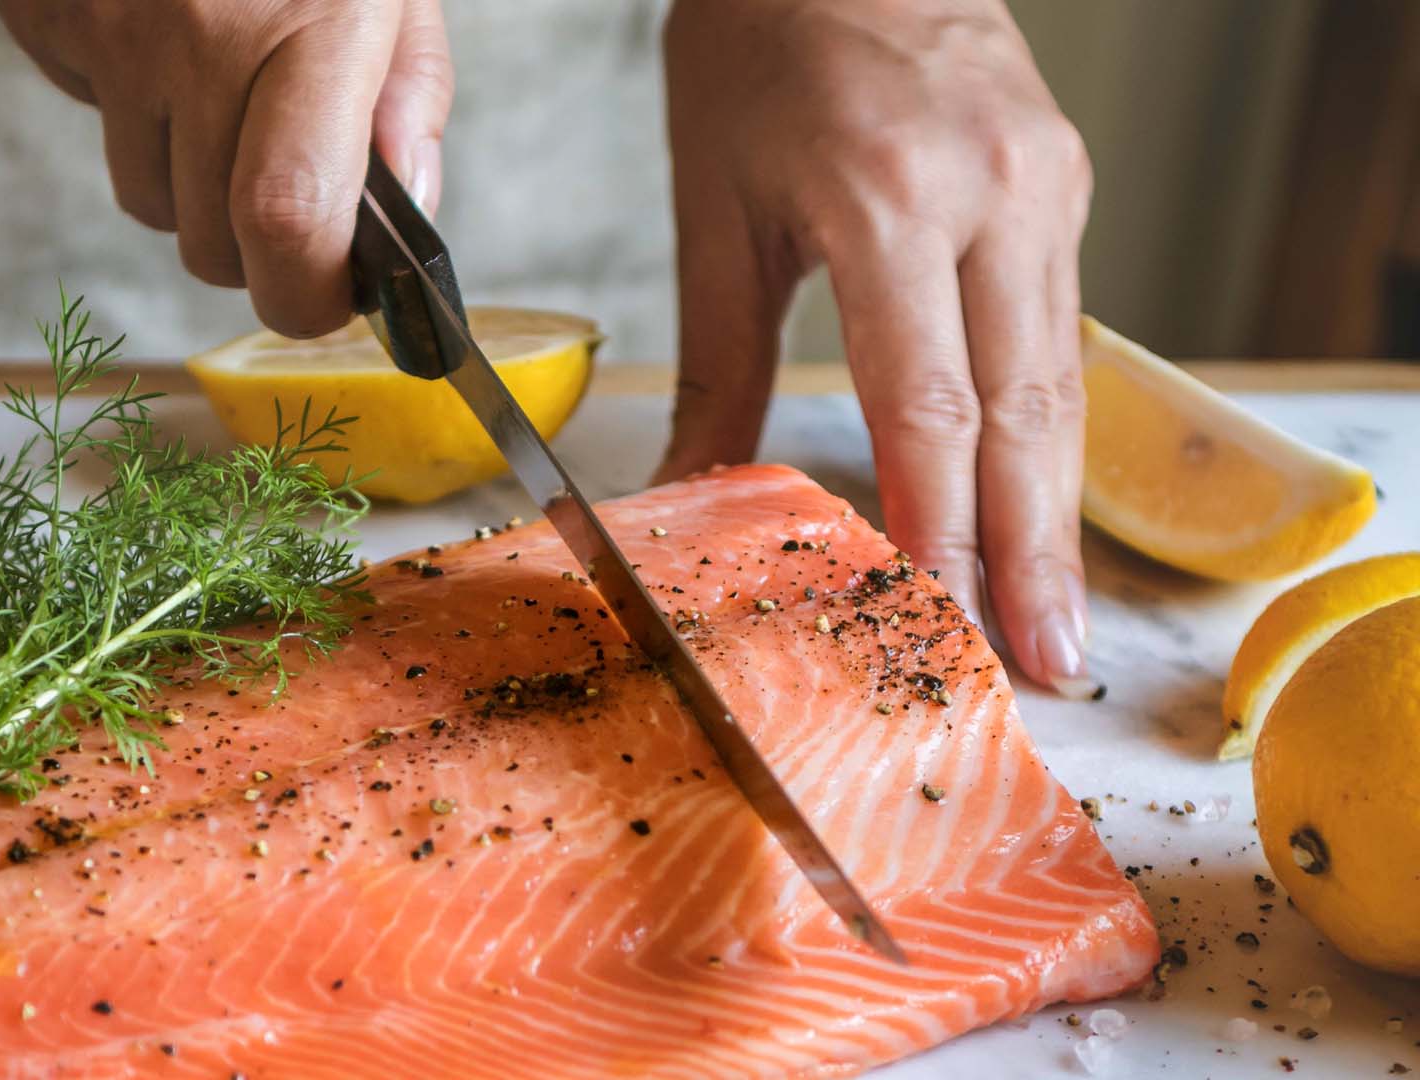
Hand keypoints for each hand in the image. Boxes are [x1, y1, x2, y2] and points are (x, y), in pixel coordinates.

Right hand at [0, 0, 453, 336]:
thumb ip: (409, 99)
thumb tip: (411, 218)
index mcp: (314, 24)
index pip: (287, 217)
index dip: (304, 295)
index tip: (327, 298)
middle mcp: (206, 34)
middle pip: (212, 243)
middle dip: (253, 251)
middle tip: (282, 185)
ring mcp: (118, 32)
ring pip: (148, 202)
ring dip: (188, 183)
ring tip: (219, 88)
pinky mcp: (49, 20)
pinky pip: (93, 125)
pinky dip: (130, 113)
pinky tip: (160, 42)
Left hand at [656, 0, 1096, 696]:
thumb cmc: (761, 41)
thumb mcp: (717, 202)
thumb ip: (720, 356)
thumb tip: (698, 485)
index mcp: (892, 200)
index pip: (931, 405)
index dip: (943, 527)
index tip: (947, 622)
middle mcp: (996, 195)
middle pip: (1026, 415)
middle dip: (1033, 553)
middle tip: (1043, 665)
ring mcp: (1047, 187)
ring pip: (1061, 381)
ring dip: (1056, 509)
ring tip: (1050, 615)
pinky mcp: (1065, 184)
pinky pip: (1060, 329)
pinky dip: (1046, 428)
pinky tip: (1035, 502)